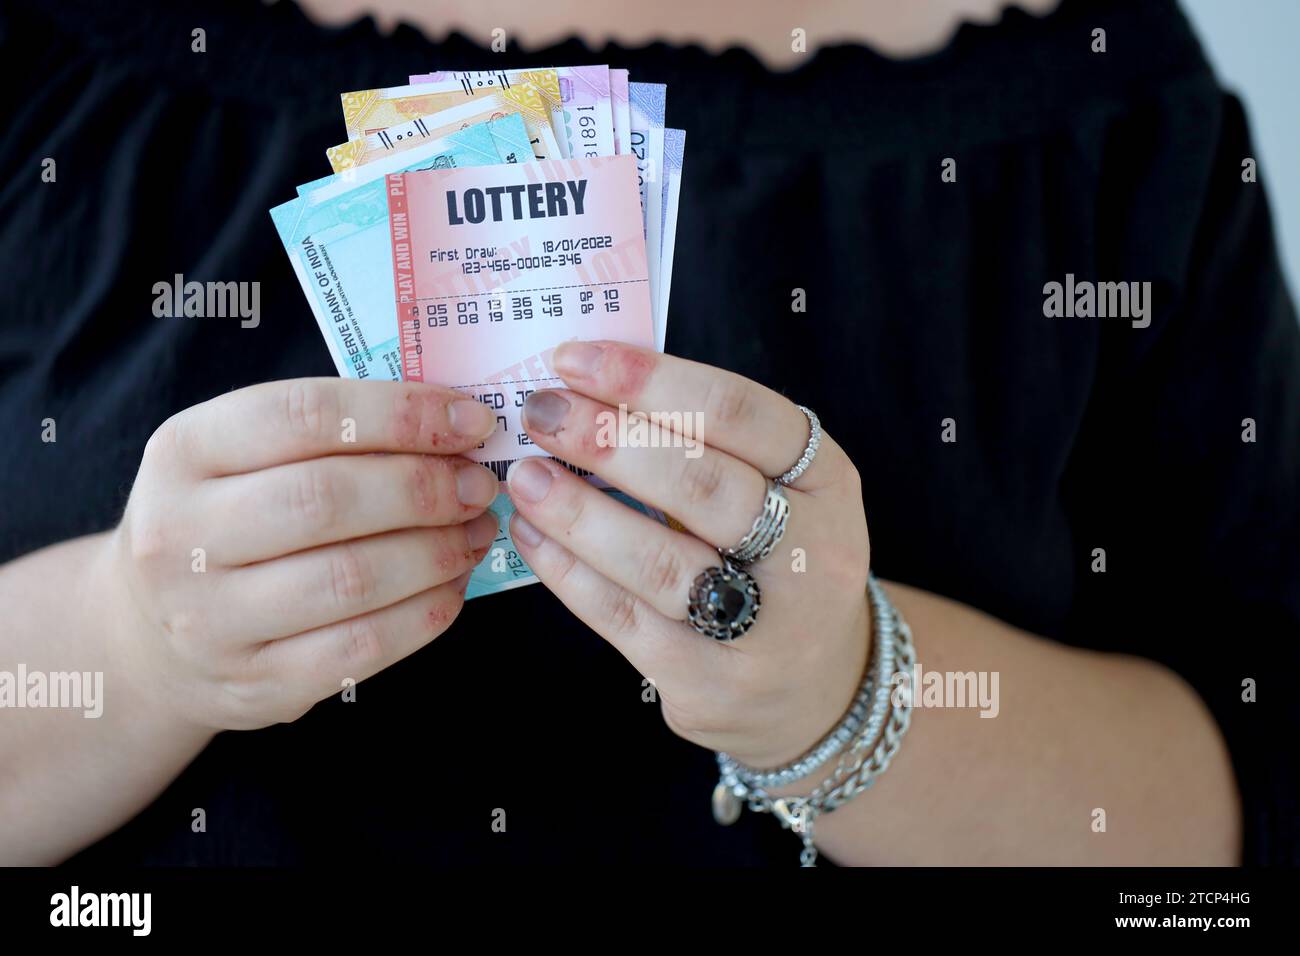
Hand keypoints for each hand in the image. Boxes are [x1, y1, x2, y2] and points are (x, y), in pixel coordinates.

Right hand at [101, 378, 500, 731]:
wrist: (153, 639)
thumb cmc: (230, 520)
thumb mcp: (246, 457)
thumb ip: (336, 433)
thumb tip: (459, 424)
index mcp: (185, 449)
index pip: (304, 414)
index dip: (402, 414)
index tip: (473, 420)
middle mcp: (181, 533)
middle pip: (327, 499)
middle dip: (425, 488)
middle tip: (480, 485)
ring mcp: (210, 619)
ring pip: (351, 577)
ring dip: (437, 552)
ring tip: (476, 532)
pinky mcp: (255, 684)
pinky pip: (362, 646)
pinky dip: (425, 613)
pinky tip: (453, 587)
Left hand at [505, 341, 870, 766]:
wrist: (819, 687)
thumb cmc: (778, 561)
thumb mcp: (782, 491)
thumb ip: (708, 445)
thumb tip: (588, 393)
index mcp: (827, 482)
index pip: (740, 414)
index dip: (651, 380)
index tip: (575, 360)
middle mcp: (812, 554)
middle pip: (702, 486)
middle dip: (608, 442)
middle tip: (541, 413)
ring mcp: (766, 629)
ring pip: (659, 562)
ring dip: (579, 513)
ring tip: (526, 477)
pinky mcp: (712, 685)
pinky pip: (626, 619)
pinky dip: (569, 572)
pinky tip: (532, 535)